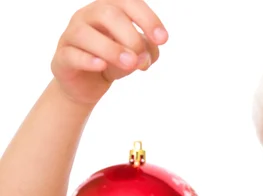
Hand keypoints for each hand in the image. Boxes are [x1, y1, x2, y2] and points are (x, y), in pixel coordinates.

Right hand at [50, 0, 167, 105]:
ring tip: (130, 64)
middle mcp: (88, 16)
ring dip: (112, 49)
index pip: (128, 2)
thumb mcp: (136, 55)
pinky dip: (88, 60)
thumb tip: (143, 56)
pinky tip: (101, 66)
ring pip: (86, 33)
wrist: (88, 84)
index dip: (148, 19)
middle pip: (108, 14)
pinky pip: (71, 55)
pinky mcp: (62, 58)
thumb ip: (145, 51)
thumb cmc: (114, 61)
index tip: (163, 39)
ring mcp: (71, 35)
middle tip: (141, 59)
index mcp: (109, 9)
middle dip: (130, 37)